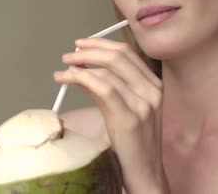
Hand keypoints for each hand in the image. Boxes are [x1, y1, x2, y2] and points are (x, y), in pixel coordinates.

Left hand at [54, 38, 170, 193]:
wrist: (145, 172)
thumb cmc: (133, 143)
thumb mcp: (124, 110)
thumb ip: (107, 89)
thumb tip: (81, 72)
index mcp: (154, 85)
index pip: (127, 52)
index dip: (101, 44)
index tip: (82, 44)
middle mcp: (152, 91)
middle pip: (118, 56)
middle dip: (89, 51)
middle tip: (69, 56)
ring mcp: (143, 104)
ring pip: (107, 71)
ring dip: (80, 66)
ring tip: (63, 71)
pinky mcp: (130, 118)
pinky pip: (103, 89)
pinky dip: (82, 78)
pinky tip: (68, 80)